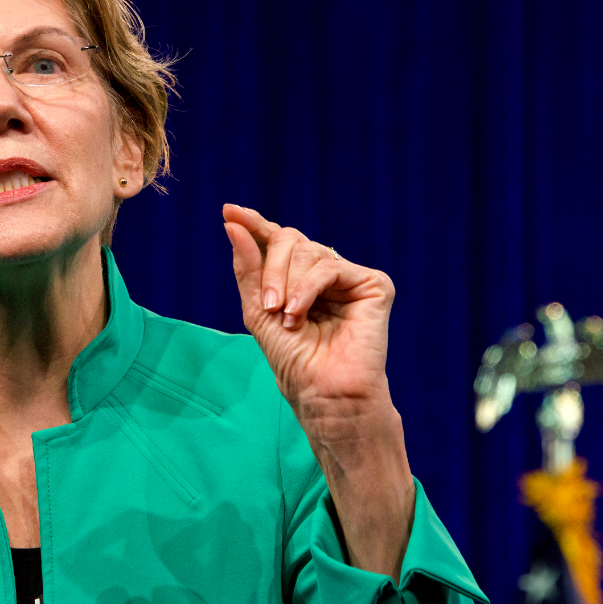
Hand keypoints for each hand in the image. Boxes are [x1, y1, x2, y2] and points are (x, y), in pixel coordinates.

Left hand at [222, 204, 413, 579]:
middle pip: (288, 241)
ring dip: (286, 283)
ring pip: (307, 250)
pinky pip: (328, 265)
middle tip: (267, 304)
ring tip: (285, 316)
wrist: (323, 393)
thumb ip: (247, 267)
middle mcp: (325, 273)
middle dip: (270, 268)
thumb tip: (231, 221)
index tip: (229, 210)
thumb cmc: (293, 361)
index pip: (276, 241)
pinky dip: (307, 288)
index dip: (254, 224)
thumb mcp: (257, 310)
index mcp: (299, 279)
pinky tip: (299, 312)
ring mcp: (349, 277)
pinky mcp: (373, 284)